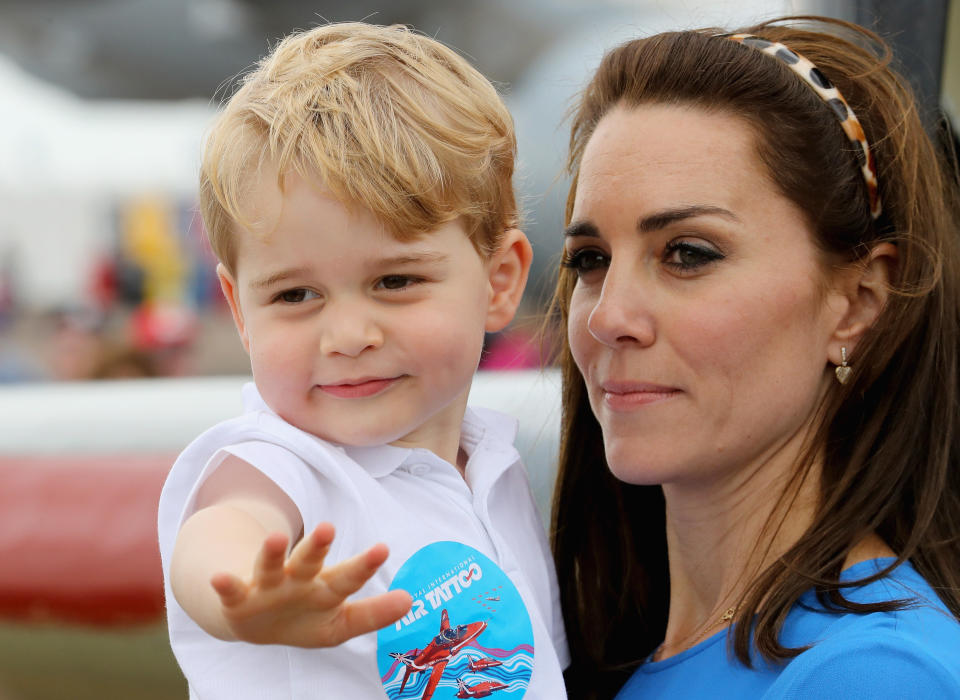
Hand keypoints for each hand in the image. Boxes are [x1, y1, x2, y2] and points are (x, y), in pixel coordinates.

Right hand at [209, 522, 411, 646]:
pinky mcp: (239, 598)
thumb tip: (411, 600)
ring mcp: (267, 587)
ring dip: (271, 552)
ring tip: (273, 537)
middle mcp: (297, 580)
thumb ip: (373, 614)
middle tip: (329, 526)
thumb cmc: (306, 617)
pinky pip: (231, 590)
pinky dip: (225, 584)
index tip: (384, 548)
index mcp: (325, 588)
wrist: (256, 623)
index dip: (365, 565)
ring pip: (270, 566)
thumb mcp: (341, 623)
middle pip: (309, 561)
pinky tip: (220, 577)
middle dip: (317, 545)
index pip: (348, 576)